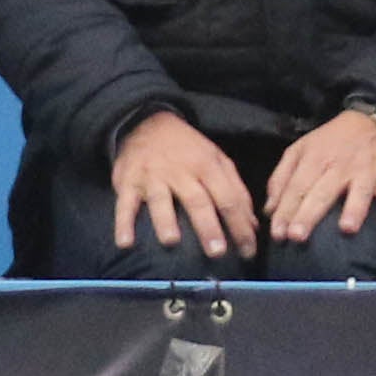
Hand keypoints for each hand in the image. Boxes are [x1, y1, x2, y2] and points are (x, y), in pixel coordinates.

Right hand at [109, 111, 260, 261]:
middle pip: (196, 201)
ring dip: (165, 221)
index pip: (227, 198)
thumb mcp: (217, 160)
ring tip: (171, 242)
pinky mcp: (128, 182)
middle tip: (217, 252)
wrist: (147, 122)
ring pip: (160, 199)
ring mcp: (152, 176)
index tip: (248, 252)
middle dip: (207, 227)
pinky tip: (125, 242)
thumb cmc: (188, 149)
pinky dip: (123, 223)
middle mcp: (180, 171)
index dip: (240, 226)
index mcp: (206, 166)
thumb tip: (252, 226)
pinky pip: (125, 203)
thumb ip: (236, 191)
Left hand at [262, 106, 375, 249]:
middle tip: (297, 236)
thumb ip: (282, 178)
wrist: (373, 120)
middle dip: (308, 214)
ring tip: (347, 229)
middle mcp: (339, 165)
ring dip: (354, 210)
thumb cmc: (332, 142)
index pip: (296, 187)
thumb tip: (269, 210)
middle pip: (322, 192)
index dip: (285, 210)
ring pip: (359, 192)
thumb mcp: (301, 150)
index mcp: (314, 159)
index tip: (277, 234)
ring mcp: (366, 171)